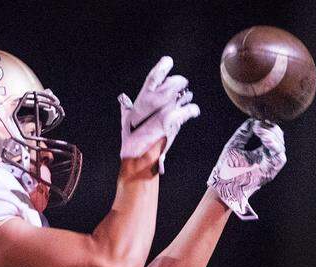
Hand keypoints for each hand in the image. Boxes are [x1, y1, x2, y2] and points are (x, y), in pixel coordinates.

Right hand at [119, 56, 200, 173]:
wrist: (139, 156)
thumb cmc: (131, 139)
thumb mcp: (125, 120)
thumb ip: (126, 107)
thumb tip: (122, 98)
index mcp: (143, 99)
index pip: (154, 77)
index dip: (162, 66)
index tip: (168, 61)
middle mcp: (156, 101)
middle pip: (176, 82)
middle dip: (180, 83)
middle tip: (180, 88)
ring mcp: (168, 110)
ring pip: (186, 94)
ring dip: (186, 97)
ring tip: (182, 103)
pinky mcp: (177, 120)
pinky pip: (192, 109)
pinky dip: (193, 110)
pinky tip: (192, 112)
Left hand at [207, 119, 285, 219]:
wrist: (222, 184)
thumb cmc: (226, 168)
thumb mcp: (234, 145)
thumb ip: (244, 133)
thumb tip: (253, 120)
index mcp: (259, 152)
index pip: (270, 136)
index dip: (266, 126)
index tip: (257, 121)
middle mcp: (267, 158)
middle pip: (278, 139)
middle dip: (271, 129)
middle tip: (260, 124)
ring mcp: (270, 165)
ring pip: (280, 146)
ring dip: (272, 135)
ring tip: (260, 129)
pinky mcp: (271, 171)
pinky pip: (279, 156)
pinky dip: (274, 145)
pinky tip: (264, 138)